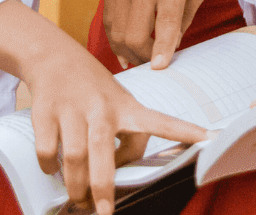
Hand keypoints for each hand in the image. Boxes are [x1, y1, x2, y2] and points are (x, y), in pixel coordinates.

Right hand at [0, 0, 206, 213]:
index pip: (160, 121)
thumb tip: (116, 178)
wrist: (54, 56)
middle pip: (102, 152)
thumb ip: (124, 137)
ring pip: (73, 157)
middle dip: (103, 187)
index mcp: (127, 107)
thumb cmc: (94, 90)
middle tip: (104, 212)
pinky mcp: (45, 112)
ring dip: (75, 185)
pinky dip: (49, 167)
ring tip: (78, 199)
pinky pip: (47, 151)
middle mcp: (101, 108)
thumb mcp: (119, 104)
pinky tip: (53, 171)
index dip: (184, 131)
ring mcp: (72, 109)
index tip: (209, 138)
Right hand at [102, 0, 213, 69]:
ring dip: (128, 51)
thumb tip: (173, 40)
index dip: (161, 52)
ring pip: (117, 32)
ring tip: (141, 59)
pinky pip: (109, 19)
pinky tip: (127, 46)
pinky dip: (116, 36)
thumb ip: (189, 9)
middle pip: (134, 36)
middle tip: (156, 62)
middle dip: (144, 57)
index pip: (163, 26)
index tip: (161, 69)